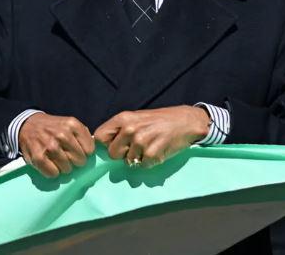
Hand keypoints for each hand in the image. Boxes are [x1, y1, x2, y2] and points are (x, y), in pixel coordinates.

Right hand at [17, 113, 94, 178]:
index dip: (84, 152)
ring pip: (67, 169)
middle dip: (74, 161)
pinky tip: (48, 163)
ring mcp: (50, 146)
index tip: (77, 150)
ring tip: (56, 159)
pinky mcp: (38, 157)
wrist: (28, 125)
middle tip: (66, 155)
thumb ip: (83, 136)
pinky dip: (52, 172)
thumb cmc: (53, 127)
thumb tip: (92, 154)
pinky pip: (53, 174)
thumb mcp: (70, 124)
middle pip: (80, 161)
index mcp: (72, 125)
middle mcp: (62, 134)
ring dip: (63, 167)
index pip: (90, 150)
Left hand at [93, 106, 209, 167]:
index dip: (105, 144)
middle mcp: (130, 129)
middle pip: (112, 153)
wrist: (185, 122)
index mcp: (123, 118)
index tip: (114, 145)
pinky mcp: (152, 154)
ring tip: (149, 146)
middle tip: (135, 148)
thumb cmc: (159, 120)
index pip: (99, 137)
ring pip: (128, 161)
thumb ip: (120, 129)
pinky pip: (142, 166)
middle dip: (122, 154)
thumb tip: (103, 144)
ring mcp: (141, 142)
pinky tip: (157, 151)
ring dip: (138, 158)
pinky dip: (149, 162)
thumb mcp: (135, 118)